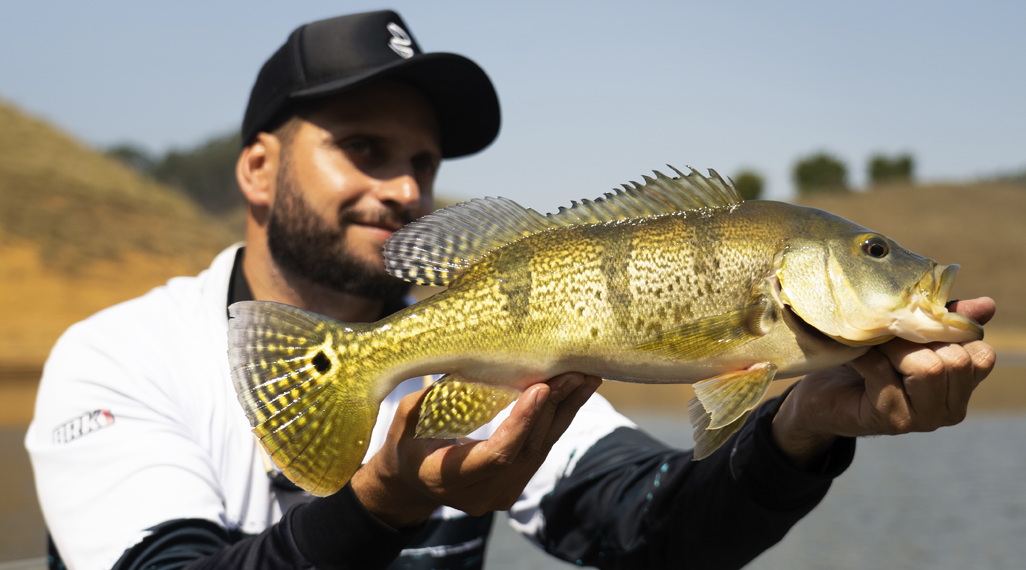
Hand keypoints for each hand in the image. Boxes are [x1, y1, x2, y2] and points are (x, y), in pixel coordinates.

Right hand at [351, 373, 601, 527]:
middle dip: (553, 407)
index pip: (495, 455)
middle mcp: (478, 494)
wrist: (410, 482)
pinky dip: (557, 420)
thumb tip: (476, 357)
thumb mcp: (409, 416)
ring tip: (586, 377)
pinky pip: (540, 450)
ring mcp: (499, 495)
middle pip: (526, 450)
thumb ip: (440, 395)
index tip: (540, 388)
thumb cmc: (406, 440)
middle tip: (574, 371)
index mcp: (444, 477)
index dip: (520, 423)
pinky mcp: (514, 485)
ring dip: (565, 411)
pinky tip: (575, 393)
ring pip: (540, 450)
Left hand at [772, 297, 996, 466]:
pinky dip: (865, 357)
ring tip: (875, 349)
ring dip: (893, 349)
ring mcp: (923, 419)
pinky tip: (854, 356)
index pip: (981, 354)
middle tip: (888, 338)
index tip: (917, 327)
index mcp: (963, 386)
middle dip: (917, 339)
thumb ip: (944, 321)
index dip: (949, 333)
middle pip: (954, 360)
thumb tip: (986, 305)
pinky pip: (884, 374)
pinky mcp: (892, 420)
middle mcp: (951, 409)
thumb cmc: (872, 360)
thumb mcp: (910, 337)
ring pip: (927, 368)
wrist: (825, 396)